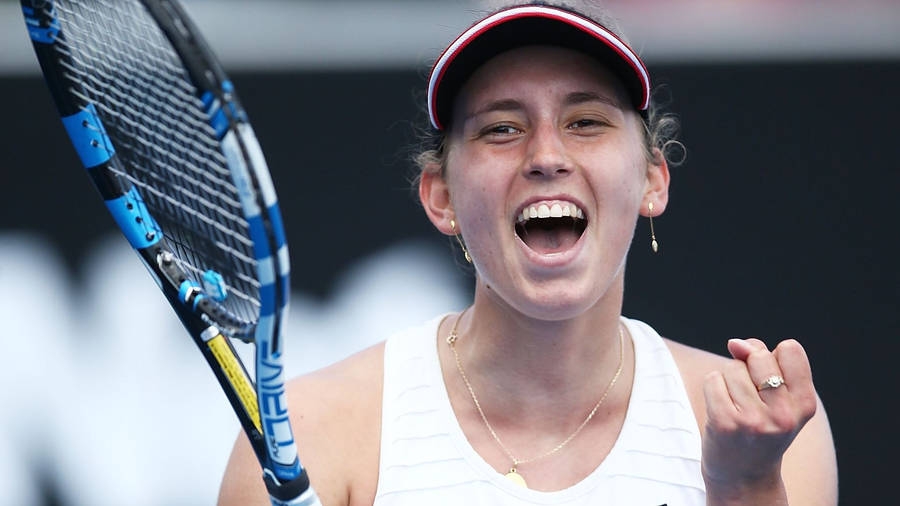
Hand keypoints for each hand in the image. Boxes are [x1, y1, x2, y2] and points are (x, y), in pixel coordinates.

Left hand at [701, 338, 817, 497]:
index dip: (772, 357)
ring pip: (732, 367)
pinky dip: (713, 388)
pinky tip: (721, 410)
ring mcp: (754, 420)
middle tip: (750, 396)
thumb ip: (764, 360)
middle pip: (758, 355)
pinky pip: (712, 379)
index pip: (790, 349)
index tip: (769, 381)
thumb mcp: (778, 397)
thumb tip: (735, 343)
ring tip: (737, 407)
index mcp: (805, 404)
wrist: (743, 475)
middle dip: (748, 366)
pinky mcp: (725, 422)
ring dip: (729, 381)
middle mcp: (784, 414)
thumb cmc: (761, 427)